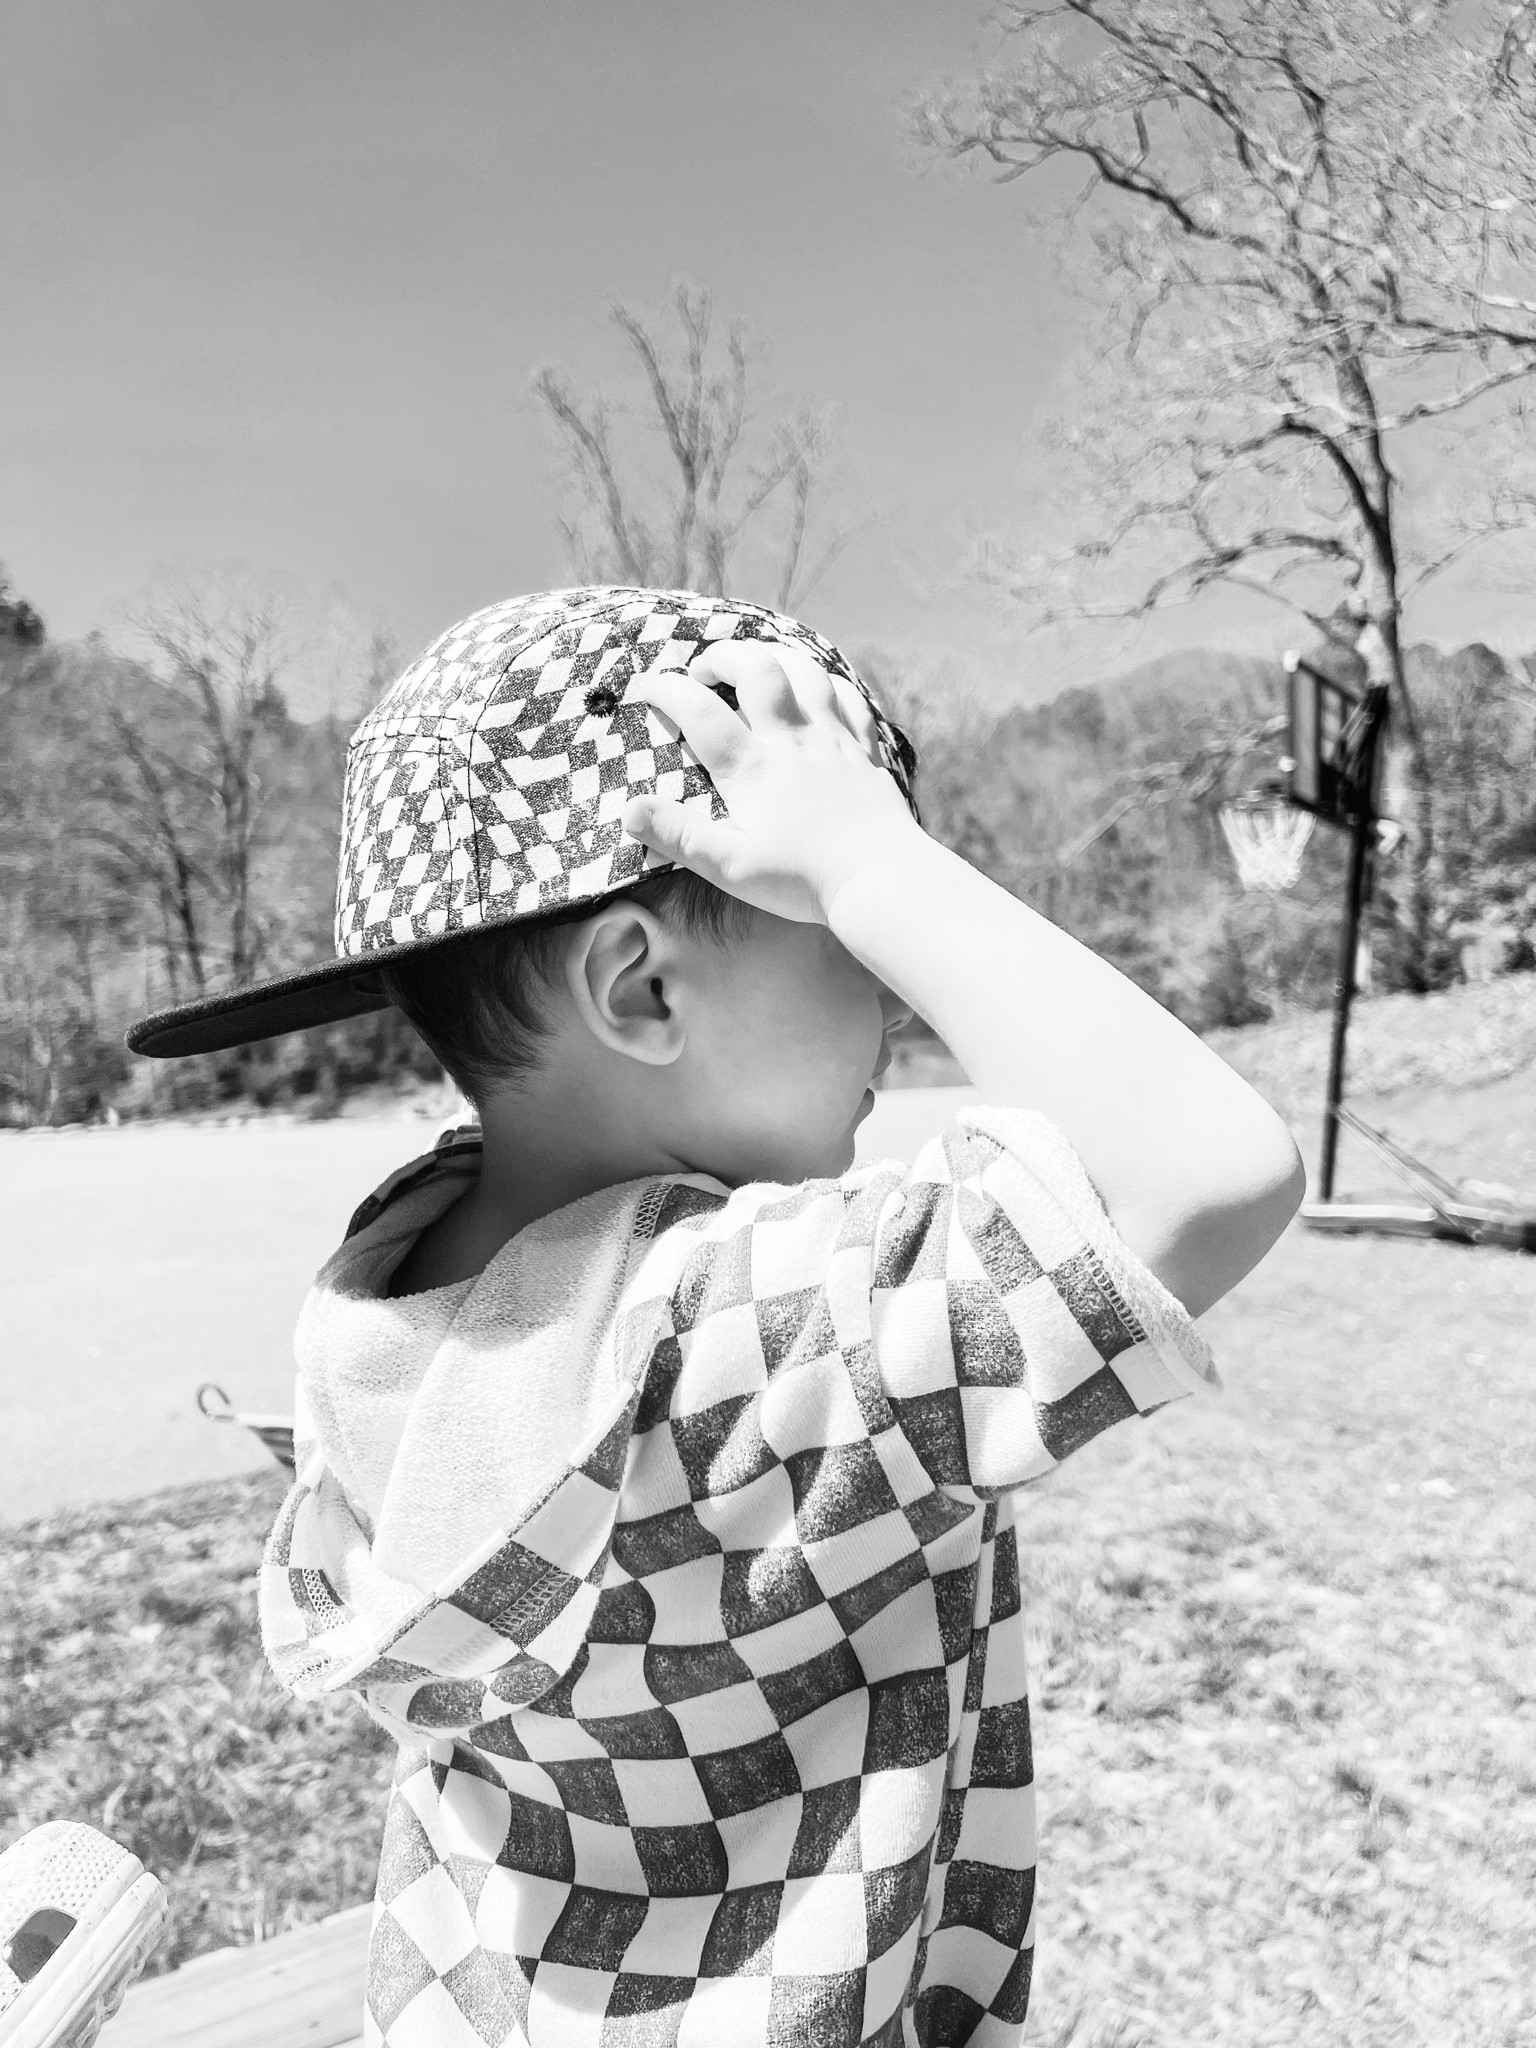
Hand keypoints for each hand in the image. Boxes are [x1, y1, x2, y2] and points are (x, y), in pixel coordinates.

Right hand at [621, 640, 923, 923]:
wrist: (880, 878)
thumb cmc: (802, 880)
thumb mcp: (729, 866)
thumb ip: (678, 836)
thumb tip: (629, 809)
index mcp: (751, 768)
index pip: (698, 710)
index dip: (667, 690)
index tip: (647, 689)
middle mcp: (790, 741)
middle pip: (756, 668)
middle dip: (722, 656)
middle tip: (703, 670)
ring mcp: (831, 741)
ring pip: (804, 671)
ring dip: (774, 655)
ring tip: (755, 660)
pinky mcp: (863, 752)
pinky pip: (848, 698)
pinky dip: (828, 683)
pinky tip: (818, 687)